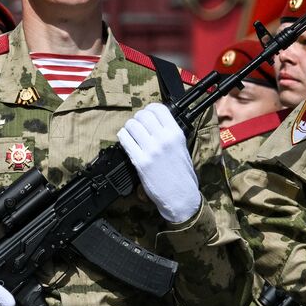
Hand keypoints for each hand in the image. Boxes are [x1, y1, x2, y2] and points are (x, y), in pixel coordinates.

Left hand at [118, 103, 200, 223]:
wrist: (181, 197)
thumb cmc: (182, 175)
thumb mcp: (182, 148)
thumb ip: (169, 133)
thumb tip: (155, 121)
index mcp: (176, 134)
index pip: (159, 109)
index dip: (149, 109)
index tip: (147, 114)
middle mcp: (164, 138)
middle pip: (142, 115)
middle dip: (138, 119)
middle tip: (138, 126)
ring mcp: (151, 150)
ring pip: (131, 125)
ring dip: (129, 128)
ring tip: (131, 134)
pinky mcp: (140, 161)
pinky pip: (125, 140)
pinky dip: (123, 138)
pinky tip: (126, 141)